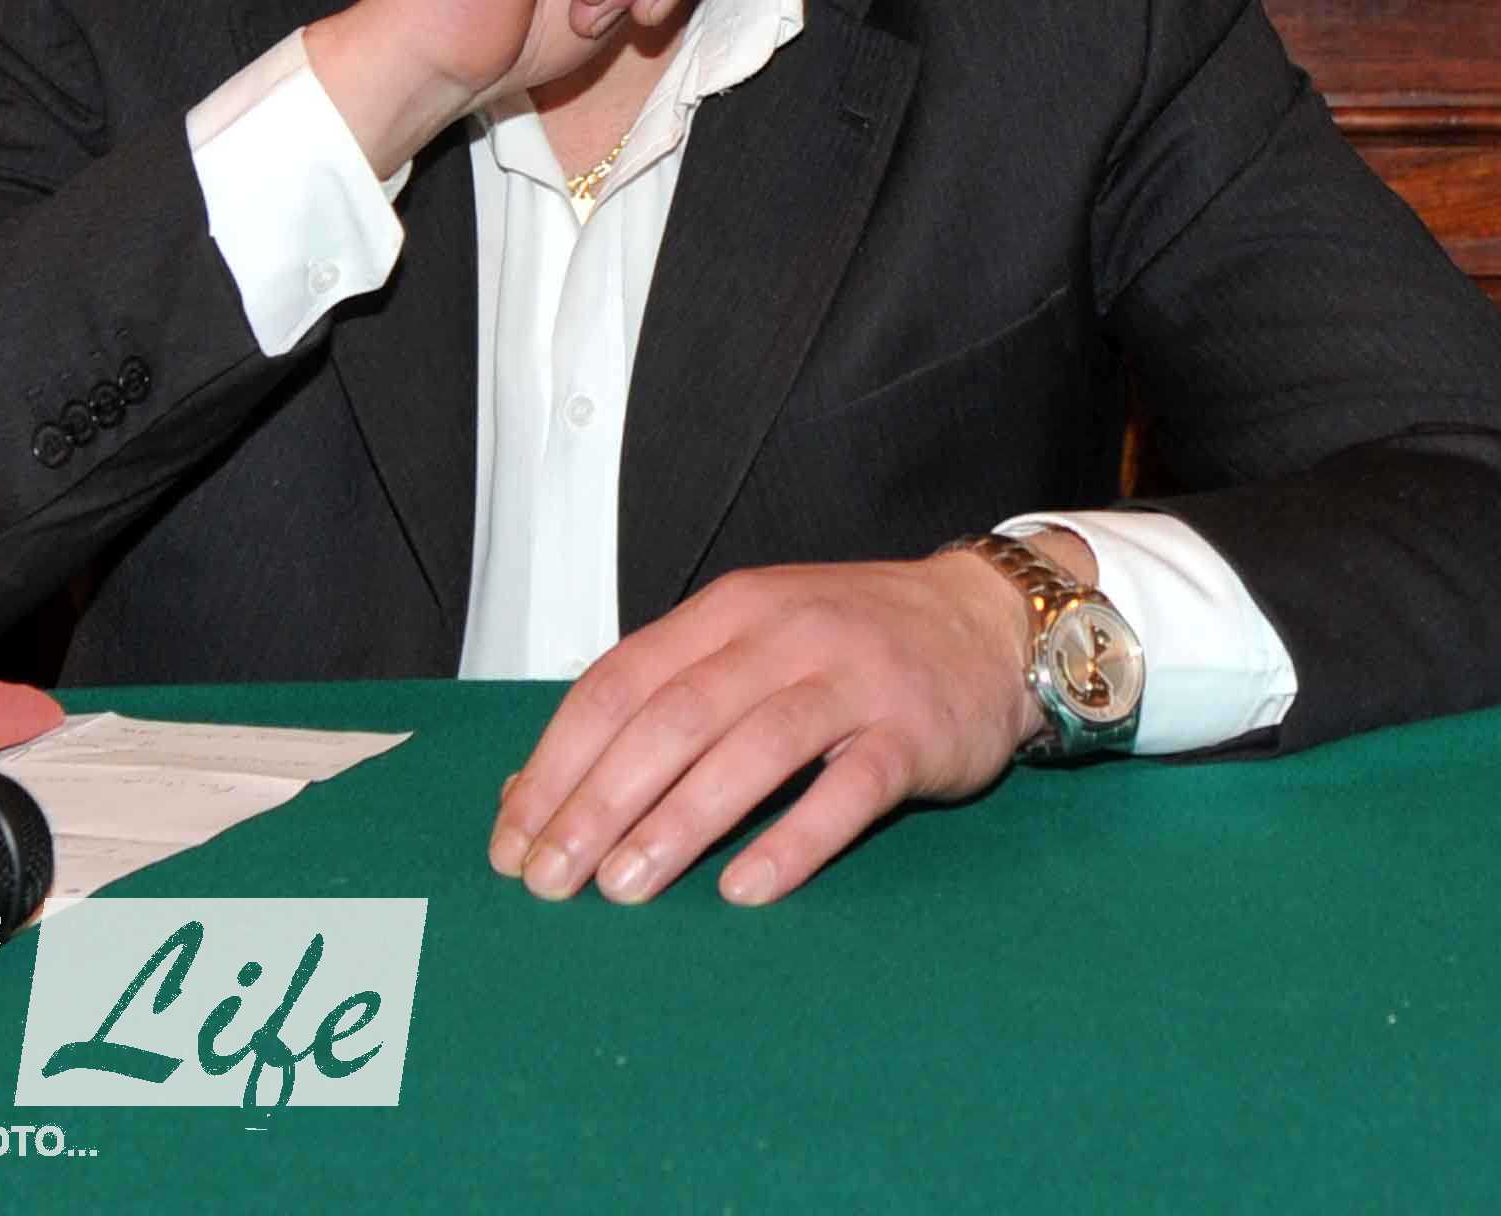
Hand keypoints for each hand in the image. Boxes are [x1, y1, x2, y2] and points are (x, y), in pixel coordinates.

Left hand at [490, 540, 1066, 907]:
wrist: (988, 623)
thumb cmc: (849, 647)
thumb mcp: (748, 648)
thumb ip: (655, 704)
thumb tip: (535, 794)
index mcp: (730, 612)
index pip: (620, 683)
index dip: (557, 765)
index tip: (512, 843)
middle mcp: (787, 634)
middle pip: (674, 718)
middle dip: (599, 802)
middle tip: (552, 879)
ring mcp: (854, 680)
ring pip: (752, 750)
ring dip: (679, 822)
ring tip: (624, 888)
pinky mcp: (912, 732)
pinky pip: (847, 790)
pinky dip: (794, 840)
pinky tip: (746, 889)